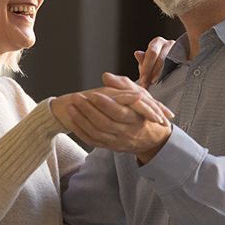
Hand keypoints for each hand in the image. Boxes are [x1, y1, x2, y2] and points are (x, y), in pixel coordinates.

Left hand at [51, 85, 171, 131]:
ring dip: (82, 120)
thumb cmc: (144, 112)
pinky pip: (93, 142)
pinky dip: (81, 132)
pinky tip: (72, 121)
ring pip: (97, 134)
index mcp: (137, 118)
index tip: (93, 93)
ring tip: (71, 107)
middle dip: (88, 110)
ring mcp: (118, 142)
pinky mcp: (111, 147)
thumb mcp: (141, 95)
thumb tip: (106, 76)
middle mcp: (127, 132)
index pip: (119, 112)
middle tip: (76, 97)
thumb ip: (123, 85)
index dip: (105, 104)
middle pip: (105, 123)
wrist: (153, 138)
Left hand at [135, 36, 174, 87]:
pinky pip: (179, 67)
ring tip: (154, 85)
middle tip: (147, 84)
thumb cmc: (155, 63)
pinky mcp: (185, 58)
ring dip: (161, 75)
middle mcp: (169, 43)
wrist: (170, 66)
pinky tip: (167, 83)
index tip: (143, 80)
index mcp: (157, 42)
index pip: (152, 53)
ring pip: (170, 64)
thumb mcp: (147, 62)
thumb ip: (143, 60)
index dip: (146, 68)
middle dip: (153, 73)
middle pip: (161, 59)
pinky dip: (172, 75)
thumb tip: (137, 53)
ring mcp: (179, 50)